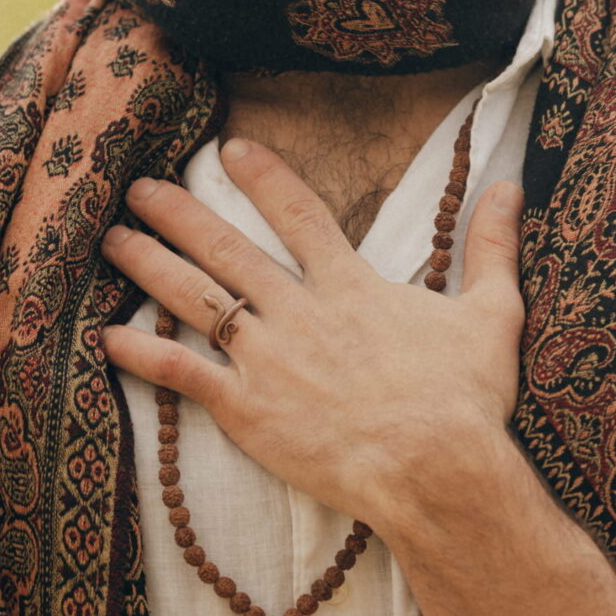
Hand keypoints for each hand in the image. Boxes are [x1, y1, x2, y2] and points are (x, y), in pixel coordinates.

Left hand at [98, 137, 523, 531]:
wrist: (435, 468)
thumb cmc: (467, 401)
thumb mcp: (493, 314)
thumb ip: (493, 248)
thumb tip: (512, 187)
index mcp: (352, 287)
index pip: (301, 214)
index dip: (264, 178)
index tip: (230, 147)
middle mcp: (300, 312)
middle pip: (228, 248)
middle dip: (179, 212)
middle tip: (136, 185)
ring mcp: (268, 359)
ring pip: (196, 299)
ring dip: (149, 265)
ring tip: (112, 238)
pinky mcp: (248, 409)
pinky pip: (183, 374)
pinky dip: (142, 355)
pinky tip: (103, 337)